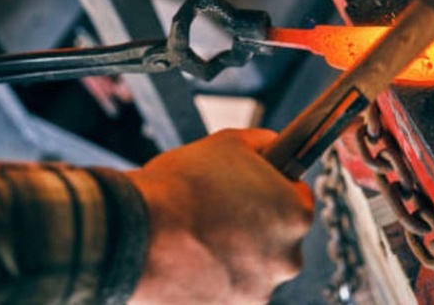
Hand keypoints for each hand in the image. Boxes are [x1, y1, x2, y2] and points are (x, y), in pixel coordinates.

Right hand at [126, 129, 313, 304]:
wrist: (135, 233)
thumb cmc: (180, 188)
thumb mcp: (230, 143)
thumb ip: (265, 145)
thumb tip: (274, 148)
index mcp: (295, 215)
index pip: (298, 197)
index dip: (272, 188)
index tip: (251, 188)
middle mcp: (287, 258)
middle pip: (277, 237)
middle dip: (254, 225)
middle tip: (218, 211)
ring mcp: (258, 291)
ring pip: (251, 267)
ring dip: (233, 255)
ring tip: (197, 236)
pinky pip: (227, 291)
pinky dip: (213, 279)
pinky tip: (190, 260)